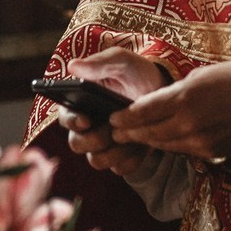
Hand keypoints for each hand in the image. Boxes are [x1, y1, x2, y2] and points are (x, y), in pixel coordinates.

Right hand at [59, 48, 168, 180]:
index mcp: (79, 104)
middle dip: (94, 140)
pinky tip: (141, 145)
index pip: (65, 118)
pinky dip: (131, 159)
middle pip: (77, 144)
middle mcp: (87, 128)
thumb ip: (99, 63)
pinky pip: (121, 168)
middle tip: (113, 130)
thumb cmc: (138, 74)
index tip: (86, 120)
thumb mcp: (122, 61)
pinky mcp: (122, 157)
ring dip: (113, 153)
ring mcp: (104, 145)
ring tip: (131, 138)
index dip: (73, 122)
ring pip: (97, 161)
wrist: (165, 91)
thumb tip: (73, 66)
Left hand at [110, 57, 230, 164]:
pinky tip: (163, 142)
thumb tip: (156, 105)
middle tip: (115, 132)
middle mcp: (189, 123)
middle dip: (129, 133)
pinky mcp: (214, 153)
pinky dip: (171, 146)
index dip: (124, 117)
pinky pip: (184, 152)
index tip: (112, 117)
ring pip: (164, 145)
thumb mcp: (201, 76)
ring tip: (133, 138)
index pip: (142, 112)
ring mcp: (202, 142)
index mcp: (184, 98)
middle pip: (148, 133)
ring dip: (147, 142)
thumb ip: (175, 93)